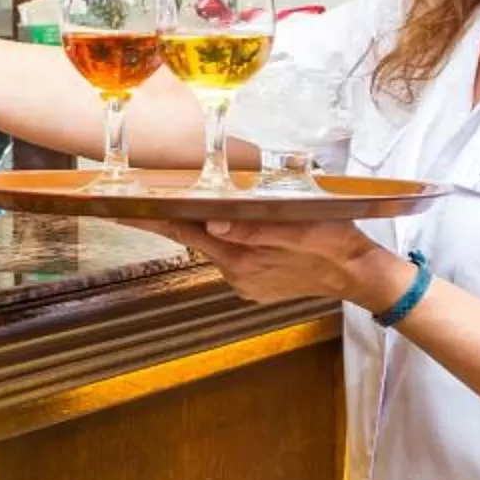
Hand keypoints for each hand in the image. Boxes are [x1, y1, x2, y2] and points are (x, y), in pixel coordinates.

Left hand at [126, 216, 410, 308]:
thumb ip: (256, 229)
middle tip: (137, 195)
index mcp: (242, 259)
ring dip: (204, 226)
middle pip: (193, 237)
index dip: (150, 220)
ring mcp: (245, 282)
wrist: (361, 275)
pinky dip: (228, 240)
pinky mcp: (255, 284)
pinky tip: (234, 225)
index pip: (184, 233)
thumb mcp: (301, 228)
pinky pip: (232, 257)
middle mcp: (236, 274)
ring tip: (191, 200)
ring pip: (214, 246)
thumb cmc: (335, 243)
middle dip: (170, 217)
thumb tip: (215, 226)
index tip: (117, 210)